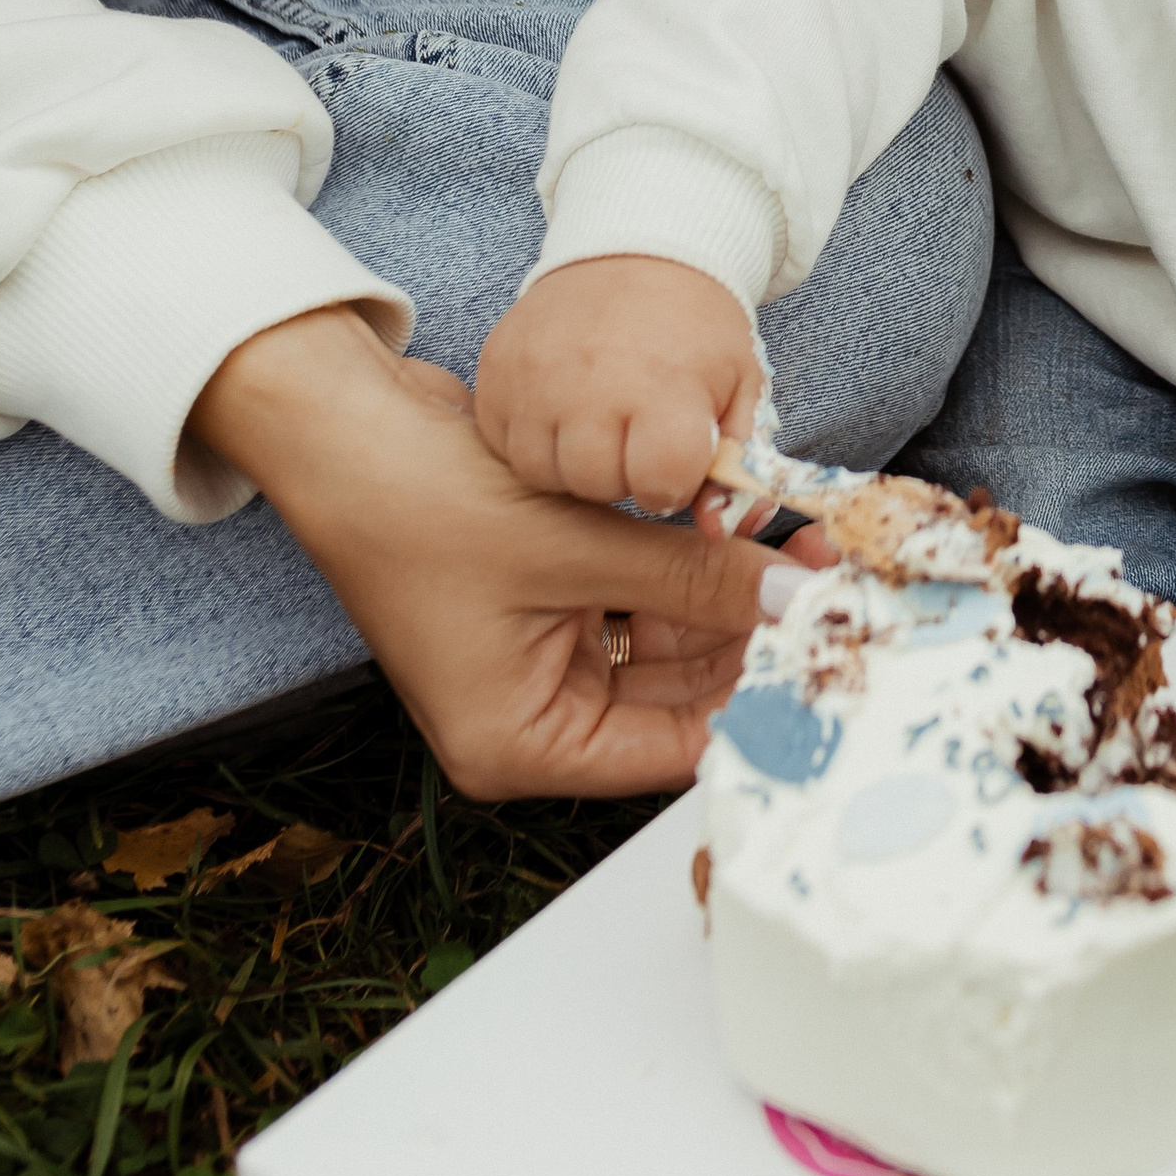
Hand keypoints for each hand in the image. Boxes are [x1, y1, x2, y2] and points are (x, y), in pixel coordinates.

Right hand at [192, 305, 822, 800]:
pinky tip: (751, 530)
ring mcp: (541, 654)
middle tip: (833, 583)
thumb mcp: (577, 545)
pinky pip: (641, 595)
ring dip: (731, 594)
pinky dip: (689, 565)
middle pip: (678, 695)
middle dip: (754, 637)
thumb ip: (697, 576)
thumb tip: (801, 594)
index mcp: (523, 743)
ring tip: (806, 547)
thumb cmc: (419, 504)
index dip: (757, 702)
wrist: (343, 427)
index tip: (831, 651)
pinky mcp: (550, 597)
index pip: (673, 749)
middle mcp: (533, 714)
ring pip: (669, 639)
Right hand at [475, 252, 764, 511]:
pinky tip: (559, 412)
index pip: (659, 486)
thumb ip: (734, 463)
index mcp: (664, 389)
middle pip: (596, 485)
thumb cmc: (693, 330)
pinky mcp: (495, 370)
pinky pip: (503, 442)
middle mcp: (592, 385)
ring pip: (543, 472)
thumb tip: (715, 532)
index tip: (672, 454)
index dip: (670, 481)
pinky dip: (530, 438)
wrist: (635, 250)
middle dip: (620, 473)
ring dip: (571, 462)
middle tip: (633, 435)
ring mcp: (535, 378)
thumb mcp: (737, 387)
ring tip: (596, 425)